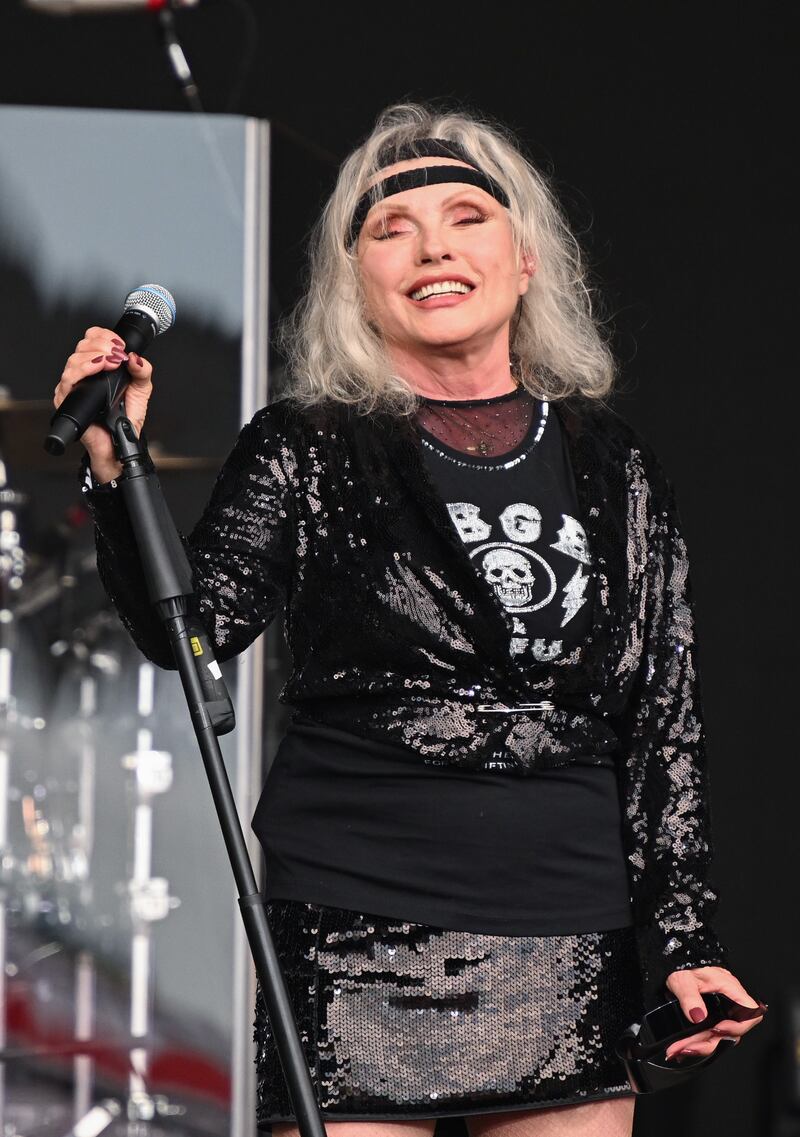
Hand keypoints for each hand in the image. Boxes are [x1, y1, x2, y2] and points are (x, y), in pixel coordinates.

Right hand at [54, 326, 153, 483]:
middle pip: (82, 346)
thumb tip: (136, 358)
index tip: (120, 345)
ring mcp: (73, 386)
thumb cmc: (126, 418)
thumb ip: (143, 371)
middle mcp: (83, 374)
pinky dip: (83, 369)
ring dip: (95, 355)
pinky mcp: (66, 400)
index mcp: (97, 367)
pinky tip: (96, 368)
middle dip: (102, 345)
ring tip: (111, 361)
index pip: (92, 339)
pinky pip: (67, 379)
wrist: (119, 442)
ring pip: (74, 359)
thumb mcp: (142, 389)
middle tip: (118, 354)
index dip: (104, 336)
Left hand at [664, 966, 764, 1061]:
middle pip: (730, 1032)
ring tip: (677, 1049)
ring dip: (698, 1046)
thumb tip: (698, 1016)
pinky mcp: (712, 1019)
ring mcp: (721, 1012)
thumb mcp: (683, 978)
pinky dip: (695, 1043)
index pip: (751, 1012)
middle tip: (686, 1046)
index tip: (718, 1029)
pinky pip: (708, 1036)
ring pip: (717, 1038)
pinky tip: (681, 1047)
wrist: (677, 961)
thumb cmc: (684, 965)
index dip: (739, 1025)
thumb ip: (690, 996)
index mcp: (730, 988)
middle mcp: (729, 1002)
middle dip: (707, 1043)